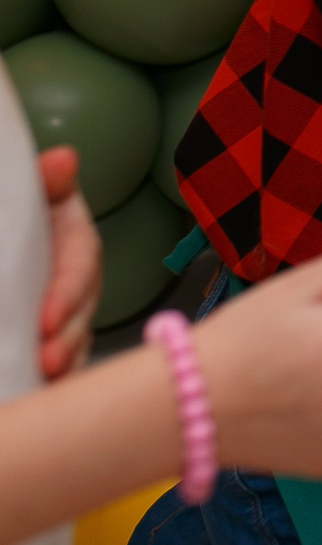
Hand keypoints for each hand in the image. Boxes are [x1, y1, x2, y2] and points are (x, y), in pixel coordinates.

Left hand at [37, 148, 99, 378]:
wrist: (7, 246)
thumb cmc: (19, 216)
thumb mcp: (28, 195)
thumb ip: (43, 184)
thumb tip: (61, 159)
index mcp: (72, 241)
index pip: (79, 266)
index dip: (68, 294)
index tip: (47, 321)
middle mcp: (75, 281)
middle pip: (82, 312)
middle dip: (67, 341)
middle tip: (45, 362)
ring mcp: (63, 315)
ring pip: (74, 344)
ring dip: (63, 367)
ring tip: (44, 382)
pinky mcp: (48, 343)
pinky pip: (59, 366)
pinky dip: (53, 385)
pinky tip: (40, 394)